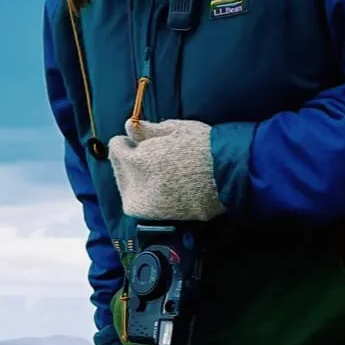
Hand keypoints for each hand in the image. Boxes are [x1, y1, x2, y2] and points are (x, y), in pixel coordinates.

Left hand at [107, 118, 225, 220]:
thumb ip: (147, 130)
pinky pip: (146, 207)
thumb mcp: (174, 129)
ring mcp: (151, 205)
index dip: (124, 143)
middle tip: (144, 156)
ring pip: (130, 194)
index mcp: (138, 161)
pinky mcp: (164, 217)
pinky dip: (149, 197)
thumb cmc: (203, 145)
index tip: (134, 141)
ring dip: (135, 183)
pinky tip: (162, 186)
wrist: (229, 173)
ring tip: (153, 172)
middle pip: (120, 173)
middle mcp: (139, 186)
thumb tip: (128, 127)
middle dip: (127, 163)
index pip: (116, 150)